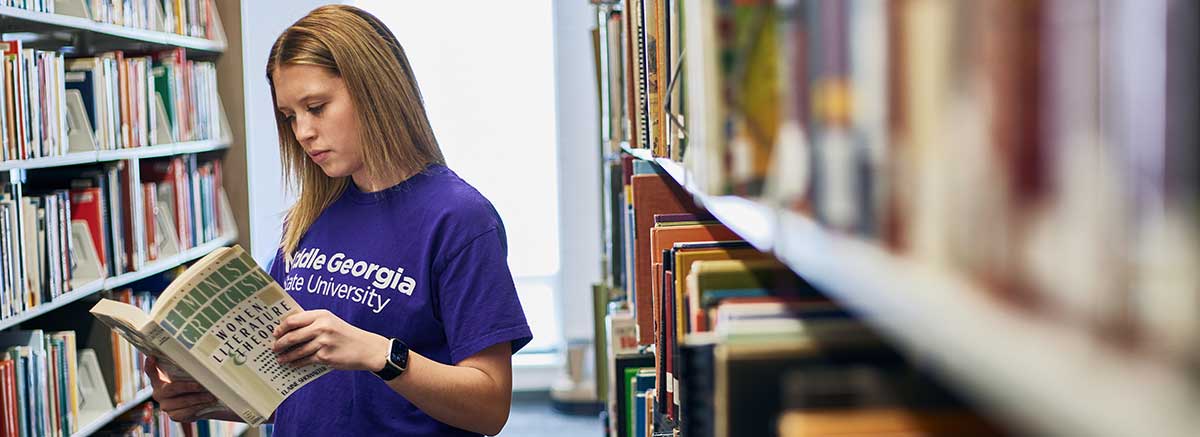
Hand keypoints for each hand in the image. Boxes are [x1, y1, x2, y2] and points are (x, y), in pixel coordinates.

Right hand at [145, 356, 218, 422]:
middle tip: (202, 385)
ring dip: (198, 398)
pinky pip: (186, 412)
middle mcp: (159, 394)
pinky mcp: (174, 416)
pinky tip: (206, 403)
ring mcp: (166, 406)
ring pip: (182, 401)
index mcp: (158, 381)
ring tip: (211, 395)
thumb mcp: (185, 376)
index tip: (152, 357)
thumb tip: (192, 355)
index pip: (151, 372)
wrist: (197, 404)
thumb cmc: (190, 384)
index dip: (150, 366)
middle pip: (172, 388)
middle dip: (189, 386)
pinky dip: (198, 407)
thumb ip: (183, 368)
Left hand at [272, 309, 389, 370]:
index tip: (275, 333)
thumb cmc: (346, 335)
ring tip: (279, 358)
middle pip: (292, 336)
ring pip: (297, 351)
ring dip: (285, 356)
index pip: (293, 320)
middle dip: (279, 343)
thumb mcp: (331, 322)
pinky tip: (292, 364)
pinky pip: (305, 360)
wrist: (366, 348)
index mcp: (321, 315)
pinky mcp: (325, 356)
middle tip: (274, 348)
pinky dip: (296, 363)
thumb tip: (289, 330)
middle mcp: (322, 327)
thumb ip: (313, 323)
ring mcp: (323, 342)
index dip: (281, 327)